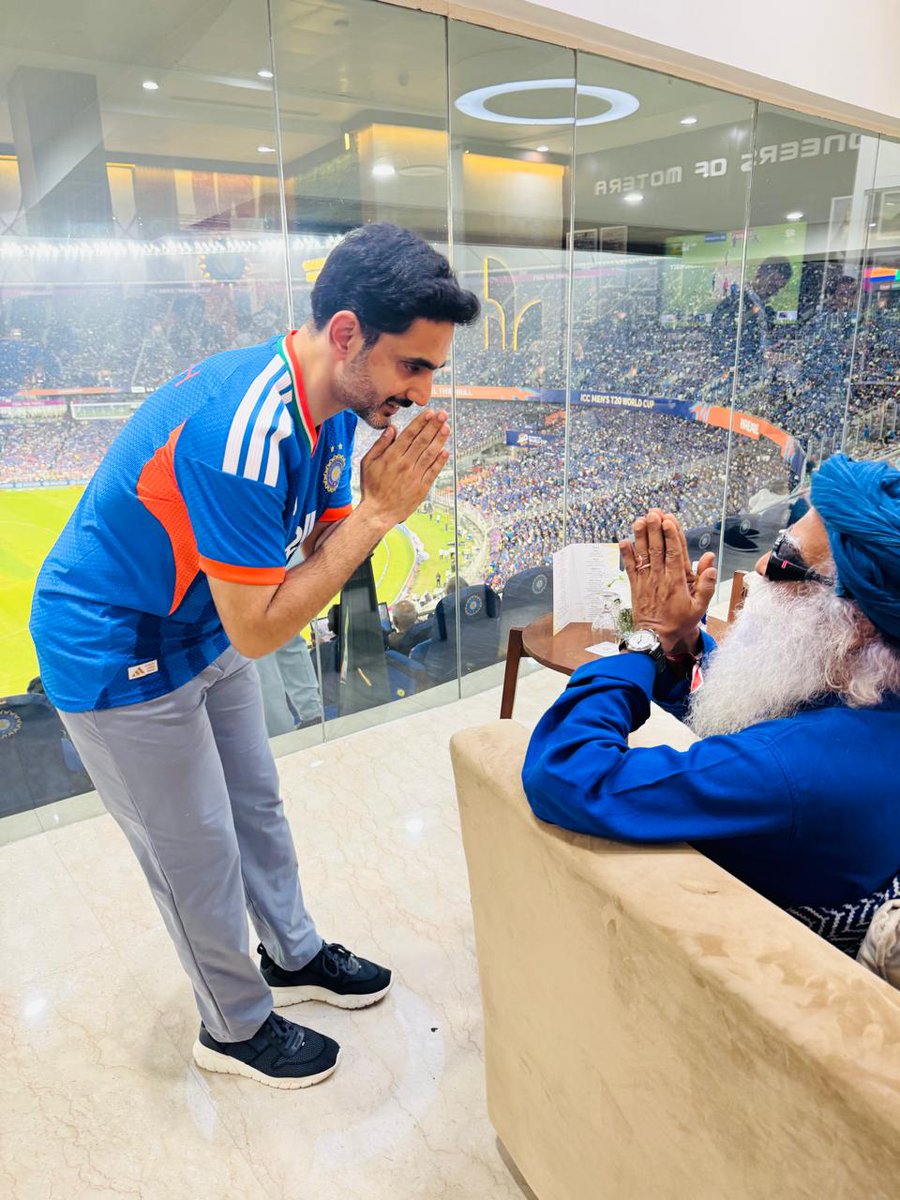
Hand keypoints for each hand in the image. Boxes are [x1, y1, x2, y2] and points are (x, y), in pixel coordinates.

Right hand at [359, 409, 449, 529]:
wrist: (378, 512)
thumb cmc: (371, 487)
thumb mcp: (367, 463)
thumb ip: (380, 445)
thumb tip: (392, 428)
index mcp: (392, 456)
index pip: (409, 434)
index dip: (420, 422)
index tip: (429, 412)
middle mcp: (405, 464)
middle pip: (422, 441)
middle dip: (433, 426)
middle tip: (443, 414)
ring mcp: (414, 476)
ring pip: (430, 454)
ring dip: (439, 439)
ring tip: (446, 427)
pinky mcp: (421, 487)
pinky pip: (433, 471)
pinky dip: (440, 461)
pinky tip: (446, 451)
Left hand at [619, 509, 716, 654]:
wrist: (654, 637)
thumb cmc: (678, 622)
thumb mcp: (699, 608)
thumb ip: (706, 586)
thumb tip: (711, 565)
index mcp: (676, 580)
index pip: (674, 552)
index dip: (671, 534)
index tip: (669, 519)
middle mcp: (660, 576)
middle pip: (657, 548)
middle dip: (655, 529)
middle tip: (653, 512)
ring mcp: (646, 580)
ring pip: (643, 554)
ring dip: (641, 536)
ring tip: (640, 520)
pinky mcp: (635, 586)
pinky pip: (630, 567)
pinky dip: (626, 554)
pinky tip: (624, 541)